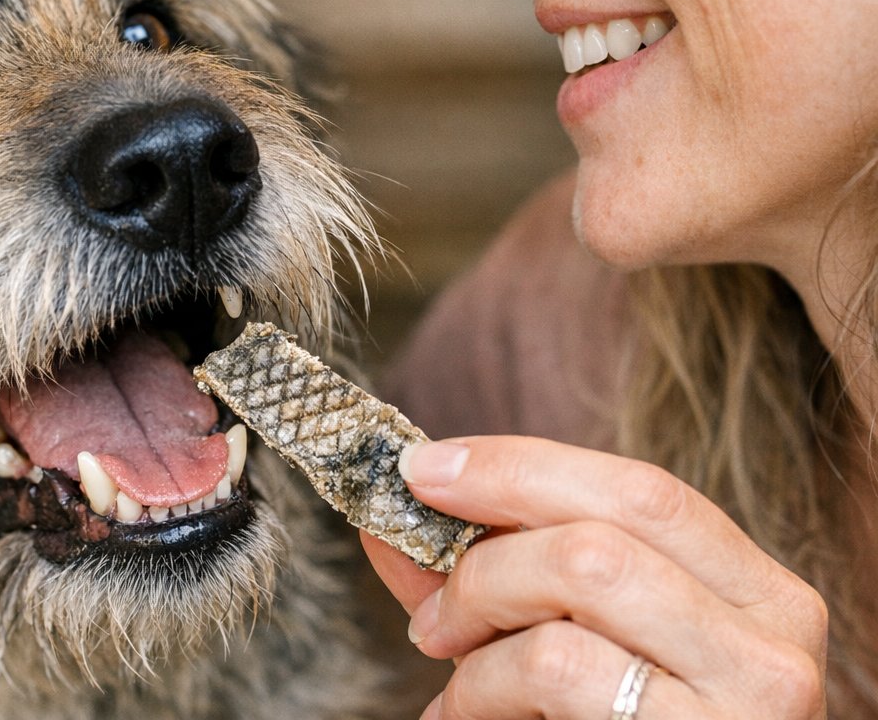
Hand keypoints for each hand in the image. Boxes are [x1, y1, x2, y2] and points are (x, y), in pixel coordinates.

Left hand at [361, 435, 828, 718]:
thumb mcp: (565, 643)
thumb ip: (490, 581)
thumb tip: (389, 521)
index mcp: (755, 593)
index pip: (640, 489)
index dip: (519, 466)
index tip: (423, 468)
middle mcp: (771, 639)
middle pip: (602, 531)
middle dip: (486, 555)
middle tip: (430, 612)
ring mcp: (749, 698)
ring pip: (580, 580)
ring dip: (477, 621)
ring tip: (446, 669)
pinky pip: (558, 668)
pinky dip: (480, 688)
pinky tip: (462, 716)